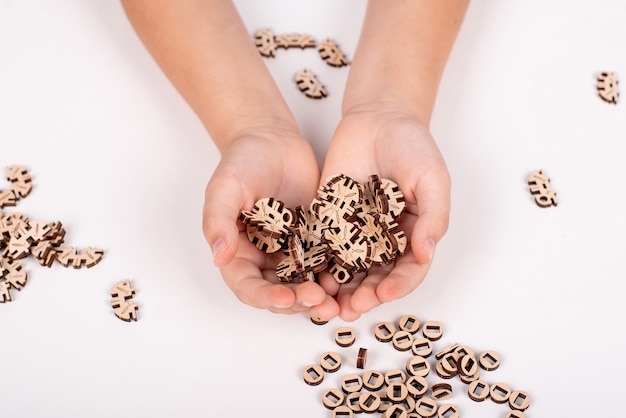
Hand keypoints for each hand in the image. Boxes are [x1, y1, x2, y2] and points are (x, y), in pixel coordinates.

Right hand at [202, 127, 339, 318]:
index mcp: (238, 253)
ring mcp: (293, 251)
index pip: (248, 286)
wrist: (273, 140)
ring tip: (337, 300)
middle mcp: (265, 258)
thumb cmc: (242, 161)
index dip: (265, 296)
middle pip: (280, 291)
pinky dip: (337, 273)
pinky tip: (352, 276)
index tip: (285, 297)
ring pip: (305, 282)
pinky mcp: (317, 240)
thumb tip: (219, 257)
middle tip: (318, 300)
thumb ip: (217, 221)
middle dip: (298, 301)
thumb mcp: (225, 188)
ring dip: (320, 296)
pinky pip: (327, 261)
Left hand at [319, 105, 450, 320]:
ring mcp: (356, 231)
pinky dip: (318, 263)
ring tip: (329, 305)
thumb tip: (427, 253)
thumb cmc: (413, 146)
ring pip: (348, 268)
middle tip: (353, 308)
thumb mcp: (433, 179)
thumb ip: (434, 216)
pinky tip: (309, 276)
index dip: (399, 285)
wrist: (378, 118)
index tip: (385, 294)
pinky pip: (323, 245)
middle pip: (376, 276)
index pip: (409, 269)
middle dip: (366, 294)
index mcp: (413, 234)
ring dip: (340, 288)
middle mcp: (385, 239)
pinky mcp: (330, 219)